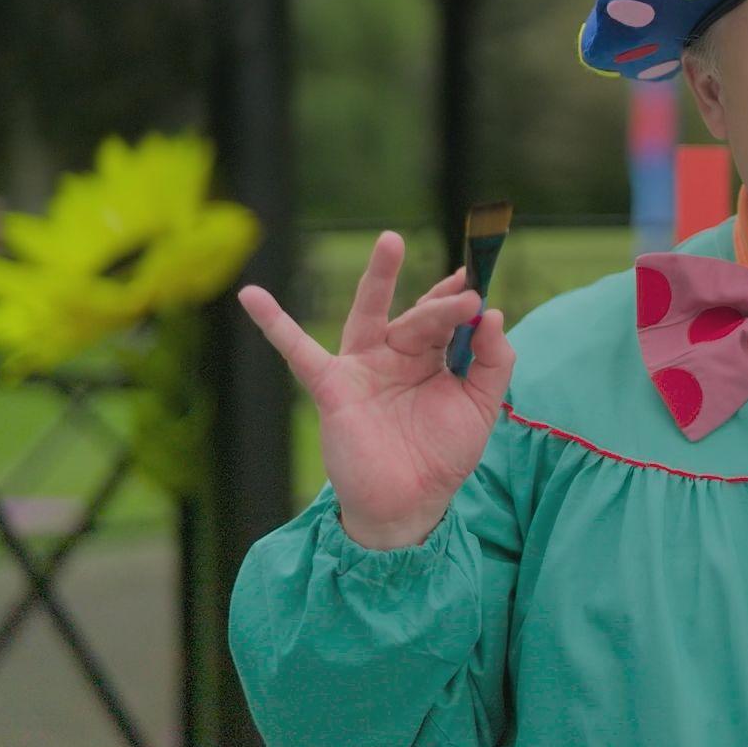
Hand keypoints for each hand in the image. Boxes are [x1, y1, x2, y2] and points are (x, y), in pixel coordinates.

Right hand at [237, 231, 515, 549]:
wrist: (410, 505)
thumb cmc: (444, 455)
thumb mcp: (482, 406)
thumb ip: (494, 362)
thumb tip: (496, 315)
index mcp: (433, 358)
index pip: (449, 320)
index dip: (464, 301)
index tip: (480, 280)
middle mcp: (397, 355)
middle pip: (419, 317)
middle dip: (442, 306)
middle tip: (466, 293)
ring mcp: (364, 367)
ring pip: (370, 315)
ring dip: (380, 278)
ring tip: (391, 241)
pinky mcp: (333, 386)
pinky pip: (298, 351)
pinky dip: (273, 323)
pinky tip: (251, 295)